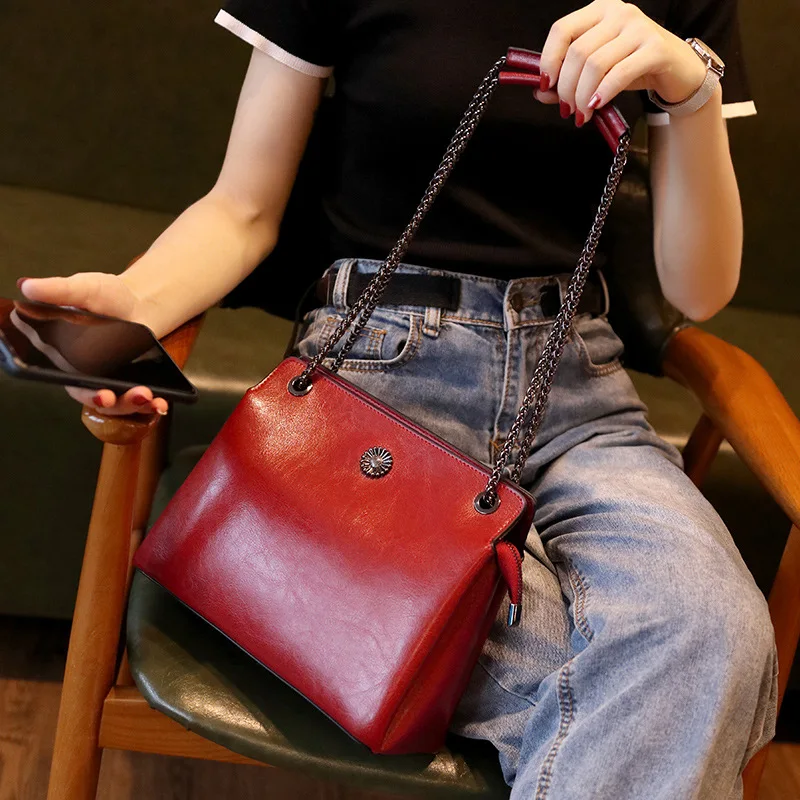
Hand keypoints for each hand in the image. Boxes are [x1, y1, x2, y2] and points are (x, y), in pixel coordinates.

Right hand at [17, 273, 168, 415]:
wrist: (139, 299)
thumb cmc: (105, 295)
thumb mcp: (83, 288)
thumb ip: (58, 291)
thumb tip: (28, 287)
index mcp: (69, 358)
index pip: (75, 384)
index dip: (88, 394)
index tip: (103, 395)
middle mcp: (90, 375)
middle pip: (101, 401)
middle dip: (119, 403)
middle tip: (138, 395)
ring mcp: (114, 381)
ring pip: (122, 405)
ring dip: (137, 407)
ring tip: (152, 399)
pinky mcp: (134, 382)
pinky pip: (140, 401)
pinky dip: (152, 404)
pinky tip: (162, 403)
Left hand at [536, 0, 707, 124]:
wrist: (677, 70)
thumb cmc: (633, 66)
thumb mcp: (597, 71)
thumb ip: (567, 79)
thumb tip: (540, 94)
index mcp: (599, 11)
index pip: (561, 30)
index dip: (548, 60)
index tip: (545, 86)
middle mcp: (618, 12)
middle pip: (577, 52)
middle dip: (566, 88)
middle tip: (567, 110)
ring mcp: (638, 27)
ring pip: (595, 64)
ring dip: (582, 96)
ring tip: (582, 114)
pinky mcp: (655, 48)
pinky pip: (618, 73)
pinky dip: (603, 93)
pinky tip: (597, 106)